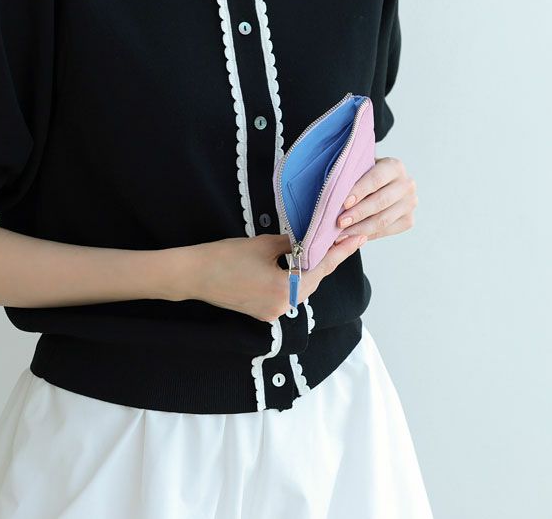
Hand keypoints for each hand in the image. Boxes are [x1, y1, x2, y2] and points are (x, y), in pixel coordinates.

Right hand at [184, 232, 366, 322]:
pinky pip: (285, 293)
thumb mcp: (264, 244)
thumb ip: (292, 243)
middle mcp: (283, 307)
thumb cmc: (226, 257)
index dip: (341, 252)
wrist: (194, 274)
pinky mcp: (262, 312)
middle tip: (340, 238)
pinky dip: (292, 278)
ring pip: (299, 288)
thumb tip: (310, 238)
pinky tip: (295, 263)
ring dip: (309, 269)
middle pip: (313, 280)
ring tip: (320, 248)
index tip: (357, 238)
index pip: (322, 268)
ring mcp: (272, 313)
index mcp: (287, 290)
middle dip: (326, 259)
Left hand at [334, 156, 417, 242]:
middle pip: (381, 201)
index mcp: (394, 166)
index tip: (344, 203)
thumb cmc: (364, 174)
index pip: (376, 179)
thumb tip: (335, 190)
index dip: (359, 191)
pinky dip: (367, 235)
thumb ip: (352, 174)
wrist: (382, 184)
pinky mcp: (408, 220)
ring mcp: (410, 203)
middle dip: (358, 213)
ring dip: (360, 229)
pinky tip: (352, 237)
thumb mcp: (360, 168)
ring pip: (384, 220)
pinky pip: (386, 231)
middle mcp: (407, 184)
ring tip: (342, 234)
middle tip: (340, 222)